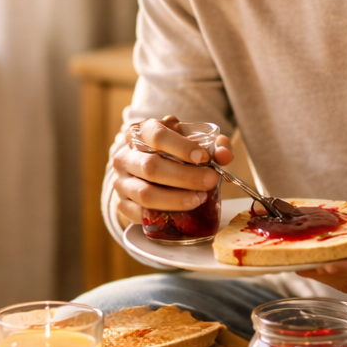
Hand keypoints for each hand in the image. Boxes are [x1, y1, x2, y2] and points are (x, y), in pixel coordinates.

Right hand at [112, 115, 233, 228]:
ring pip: (145, 193)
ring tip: (199, 198)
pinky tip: (182, 212)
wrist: (148, 171)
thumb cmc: (174, 154)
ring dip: (175, 199)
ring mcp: (121, 181)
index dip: (181, 147)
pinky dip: (162, 214)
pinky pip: (140, 213)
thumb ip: (214, 146)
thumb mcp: (192, 143)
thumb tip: (225, 155)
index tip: (203, 157)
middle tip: (210, 181)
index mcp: (141, 132)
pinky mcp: (122, 203)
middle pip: (151, 167)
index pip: (157, 135)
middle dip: (184, 177)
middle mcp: (126, 155)